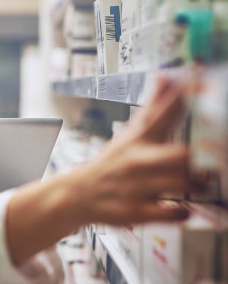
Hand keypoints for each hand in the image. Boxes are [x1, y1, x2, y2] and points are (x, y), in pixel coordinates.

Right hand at [75, 76, 194, 225]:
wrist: (79, 193)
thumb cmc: (112, 163)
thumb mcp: (130, 133)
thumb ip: (153, 107)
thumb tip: (166, 77)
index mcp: (138, 137)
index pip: (163, 111)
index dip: (185, 95)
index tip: (202, 82)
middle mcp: (137, 160)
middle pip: (180, 154)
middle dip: (199, 157)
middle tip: (210, 157)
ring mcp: (137, 186)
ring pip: (180, 184)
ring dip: (197, 184)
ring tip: (200, 182)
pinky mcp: (137, 211)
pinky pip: (171, 212)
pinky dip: (182, 211)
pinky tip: (180, 206)